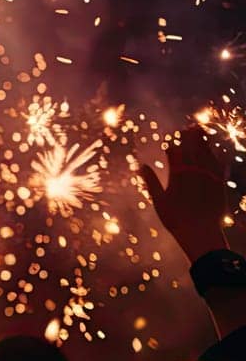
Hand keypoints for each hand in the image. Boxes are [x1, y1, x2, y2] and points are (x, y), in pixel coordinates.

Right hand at [140, 126, 233, 261]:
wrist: (201, 233)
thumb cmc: (175, 219)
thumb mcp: (159, 201)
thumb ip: (151, 181)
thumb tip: (141, 165)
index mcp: (178, 175)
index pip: (175, 152)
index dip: (173, 144)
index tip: (172, 138)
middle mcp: (194, 173)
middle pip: (192, 149)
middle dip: (190, 137)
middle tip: (190, 126)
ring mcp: (209, 177)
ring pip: (207, 154)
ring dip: (204, 142)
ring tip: (201, 132)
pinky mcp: (220, 184)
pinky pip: (219, 165)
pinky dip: (216, 156)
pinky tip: (215, 152)